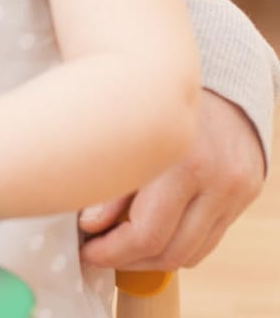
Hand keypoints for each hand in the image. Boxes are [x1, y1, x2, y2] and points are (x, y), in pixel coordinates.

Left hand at [79, 89, 265, 268]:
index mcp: (183, 162)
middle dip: (129, 261)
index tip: (86, 253)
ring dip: (154, 259)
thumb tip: (89, 228)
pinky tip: (150, 233)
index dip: (111, 253)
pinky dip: (179, 243)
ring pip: (193, 252)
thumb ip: (112, 185)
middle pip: (172, 251)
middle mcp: (218, 179)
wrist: (209, 73)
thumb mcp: (125, 134)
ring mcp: (238, 189)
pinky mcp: (248, 192)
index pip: (147, 235)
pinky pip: (211, 237)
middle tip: (98, 255)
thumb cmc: (152, 99)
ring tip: (120, 248)